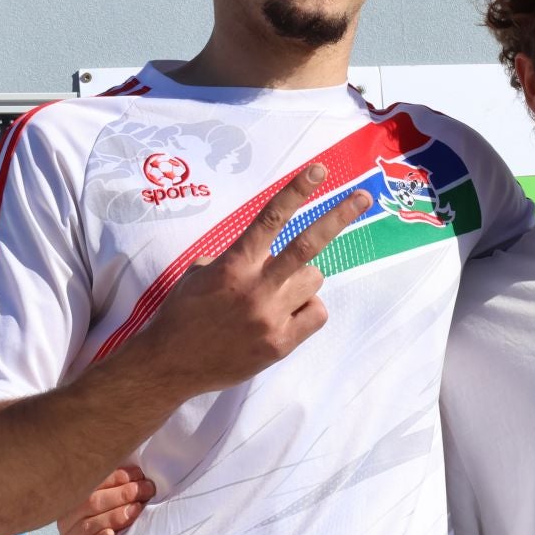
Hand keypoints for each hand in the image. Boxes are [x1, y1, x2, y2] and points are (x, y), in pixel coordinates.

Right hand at [58, 465, 154, 534]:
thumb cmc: (117, 524)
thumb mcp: (117, 503)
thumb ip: (122, 487)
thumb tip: (139, 472)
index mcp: (75, 499)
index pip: (93, 483)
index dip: (117, 477)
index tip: (140, 475)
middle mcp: (68, 518)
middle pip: (91, 502)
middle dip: (122, 494)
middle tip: (146, 490)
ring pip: (88, 525)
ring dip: (114, 516)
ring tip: (135, 510)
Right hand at [133, 164, 370, 395]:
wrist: (170, 364)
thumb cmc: (184, 313)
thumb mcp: (199, 274)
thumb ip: (233, 258)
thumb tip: (263, 252)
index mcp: (234, 264)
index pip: (270, 219)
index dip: (296, 191)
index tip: (319, 170)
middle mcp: (255, 287)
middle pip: (307, 245)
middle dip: (338, 217)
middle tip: (363, 198)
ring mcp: (270, 317)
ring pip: (314, 280)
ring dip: (302, 281)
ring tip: (275, 296)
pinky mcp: (280, 344)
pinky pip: (317, 313)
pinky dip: (307, 310)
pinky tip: (285, 317)